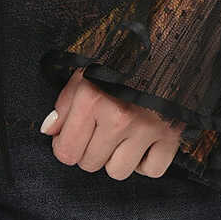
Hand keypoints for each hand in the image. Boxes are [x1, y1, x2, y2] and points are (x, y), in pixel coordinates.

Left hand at [40, 67, 184, 179]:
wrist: (167, 47)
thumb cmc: (122, 60)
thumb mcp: (85, 72)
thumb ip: (65, 103)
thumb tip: (50, 131)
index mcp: (92, 99)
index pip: (66, 152)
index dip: (65, 147)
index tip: (72, 137)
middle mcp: (118, 117)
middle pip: (90, 164)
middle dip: (90, 150)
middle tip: (100, 130)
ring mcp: (146, 128)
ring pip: (118, 172)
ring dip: (117, 159)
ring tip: (122, 135)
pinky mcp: (171, 135)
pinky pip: (151, 170)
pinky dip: (145, 162)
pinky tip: (142, 143)